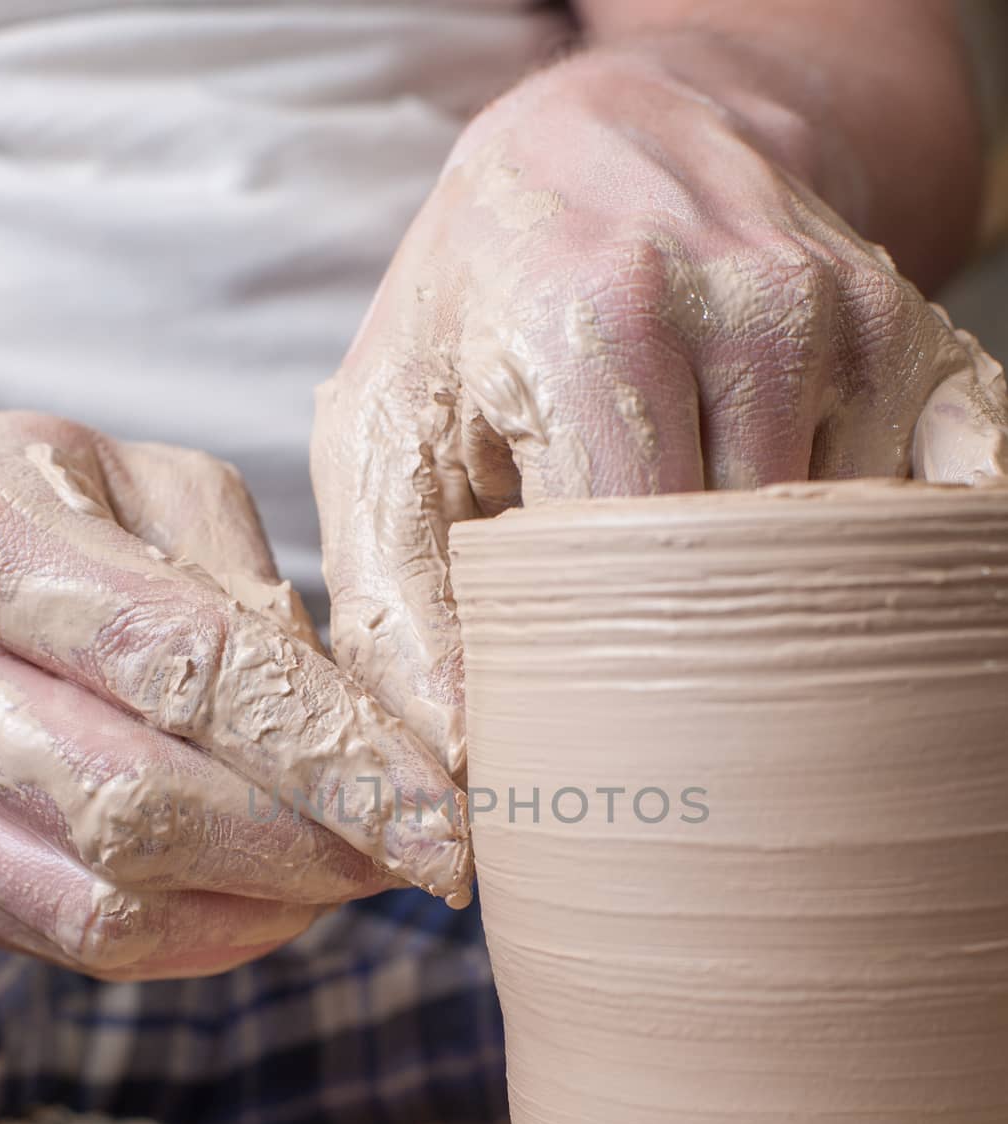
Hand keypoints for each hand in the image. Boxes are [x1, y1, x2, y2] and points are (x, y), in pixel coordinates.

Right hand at [0, 412, 469, 978]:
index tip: (440, 811)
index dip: (330, 752)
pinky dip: (208, 936)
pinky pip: (85, 943)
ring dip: (267, 903)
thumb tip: (354, 727)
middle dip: (310, 847)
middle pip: (143, 809)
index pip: (187, 666)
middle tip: (419, 849)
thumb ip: (249, 585)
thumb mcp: (148, 488)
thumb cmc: (53, 513)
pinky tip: (276, 895)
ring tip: (353, 866)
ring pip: (112, 903)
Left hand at [313, 45, 1007, 778]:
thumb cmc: (475, 307)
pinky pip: (942, 508)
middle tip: (638, 664)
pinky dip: (877, 562)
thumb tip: (464, 778)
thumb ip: (393, 617)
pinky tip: (807, 561)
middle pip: (751, 581)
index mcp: (600, 330)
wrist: (599, 143)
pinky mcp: (923, 337)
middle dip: (692, 652)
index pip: (641, 584)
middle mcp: (753, 312)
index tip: (580, 714)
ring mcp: (855, 322)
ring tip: (699, 574)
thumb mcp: (383, 439)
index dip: (612, 679)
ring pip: (842, 559)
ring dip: (771, 599)